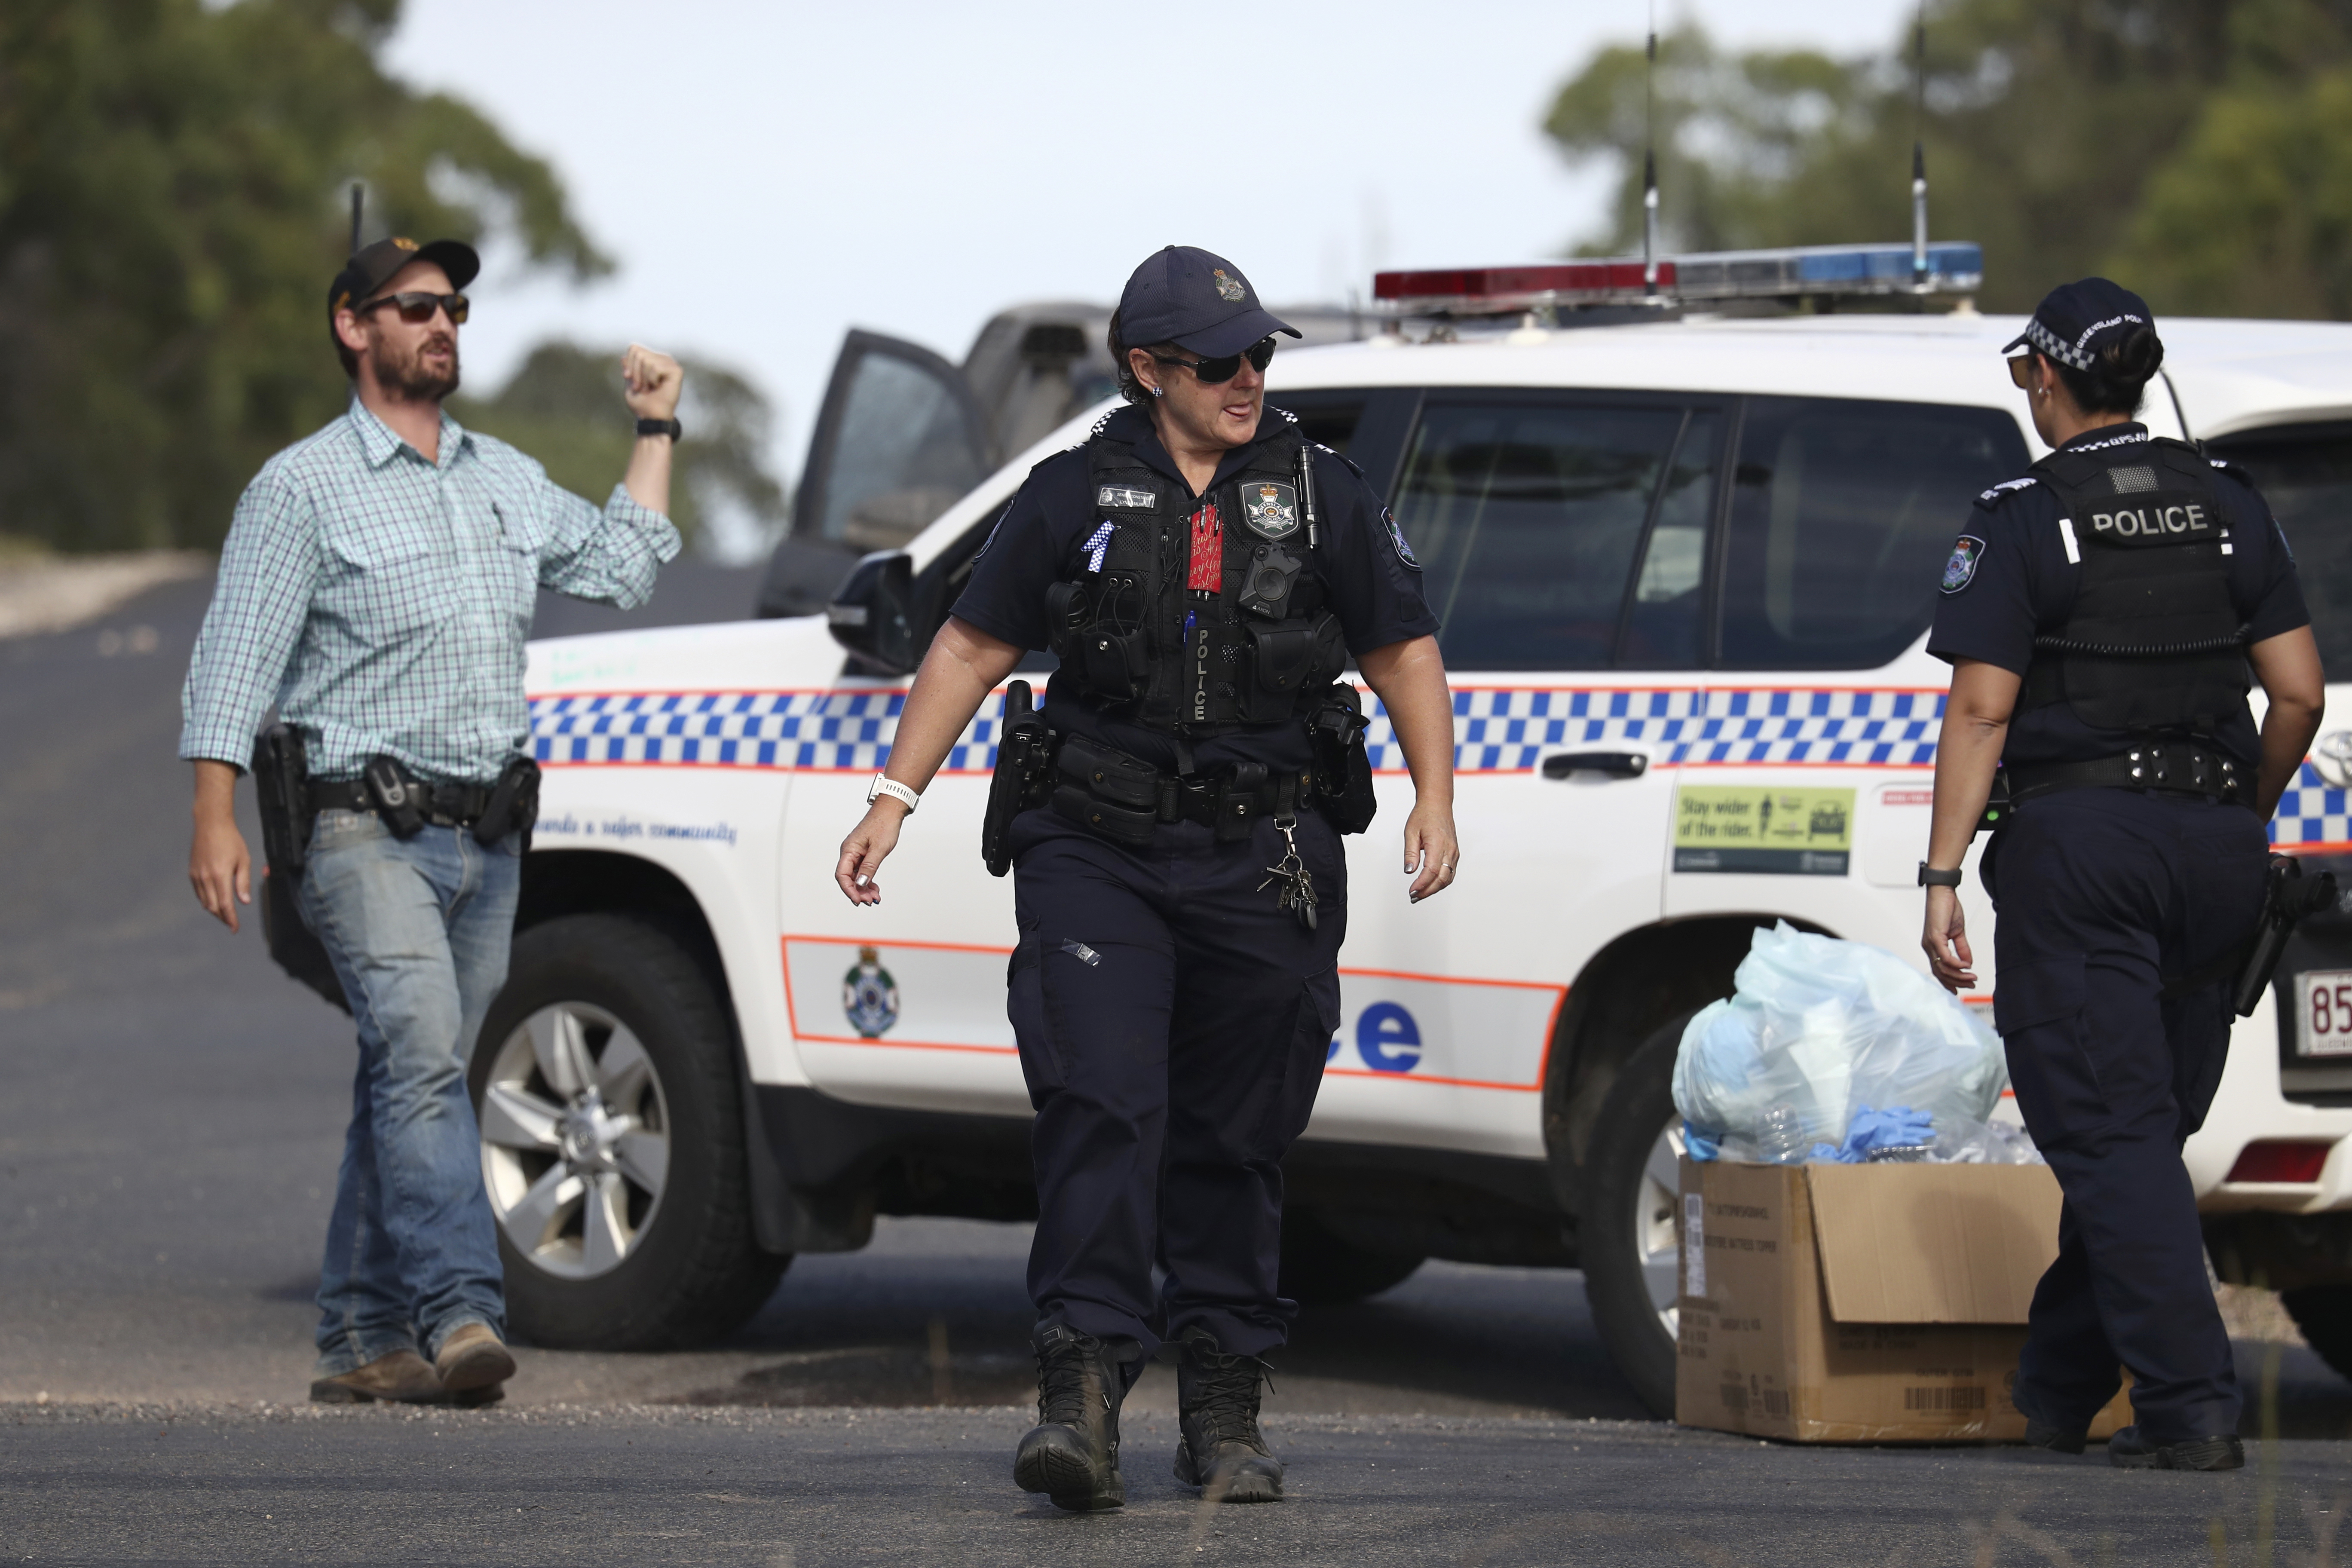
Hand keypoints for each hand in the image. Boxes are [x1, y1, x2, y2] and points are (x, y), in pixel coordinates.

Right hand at [191, 812, 251, 933]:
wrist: (210, 825)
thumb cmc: (231, 841)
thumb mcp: (243, 860)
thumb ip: (243, 882)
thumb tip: (244, 902)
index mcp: (220, 875)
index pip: (225, 905)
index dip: (230, 919)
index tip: (235, 928)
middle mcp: (205, 878)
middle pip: (213, 907)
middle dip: (223, 918)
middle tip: (231, 923)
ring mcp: (196, 875)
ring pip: (205, 902)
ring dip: (215, 911)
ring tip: (225, 915)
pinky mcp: (192, 872)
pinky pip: (199, 893)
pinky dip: (207, 901)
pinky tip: (215, 902)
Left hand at [621, 344, 681, 421]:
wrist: (651, 416)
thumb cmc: (642, 403)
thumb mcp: (629, 382)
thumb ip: (628, 368)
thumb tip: (623, 357)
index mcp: (652, 360)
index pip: (634, 348)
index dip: (629, 363)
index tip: (628, 378)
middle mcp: (662, 359)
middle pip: (639, 353)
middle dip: (635, 372)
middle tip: (641, 387)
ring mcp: (670, 364)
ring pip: (647, 360)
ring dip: (644, 378)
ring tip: (649, 389)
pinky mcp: (676, 371)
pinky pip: (656, 367)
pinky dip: (652, 380)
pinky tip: (658, 387)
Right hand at [835, 801, 907, 906]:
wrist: (890, 811)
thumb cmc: (884, 825)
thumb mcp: (878, 848)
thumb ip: (869, 867)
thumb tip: (860, 883)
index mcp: (849, 850)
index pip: (842, 875)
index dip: (849, 890)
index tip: (858, 900)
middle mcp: (849, 852)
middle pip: (848, 878)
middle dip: (858, 892)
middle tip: (870, 901)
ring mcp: (856, 853)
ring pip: (856, 876)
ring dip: (863, 889)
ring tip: (874, 897)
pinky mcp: (863, 854)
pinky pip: (862, 871)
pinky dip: (868, 881)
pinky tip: (874, 888)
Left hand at [1403, 800, 1458, 903]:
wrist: (1437, 804)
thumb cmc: (1424, 815)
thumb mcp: (1411, 833)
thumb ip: (1410, 854)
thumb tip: (1409, 871)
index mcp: (1438, 843)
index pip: (1432, 871)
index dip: (1422, 884)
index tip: (1412, 891)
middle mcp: (1449, 850)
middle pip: (1442, 879)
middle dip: (1427, 891)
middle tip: (1414, 896)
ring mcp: (1454, 852)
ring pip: (1448, 878)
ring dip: (1434, 889)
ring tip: (1420, 893)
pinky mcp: (1454, 854)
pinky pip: (1450, 873)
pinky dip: (1440, 882)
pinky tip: (1430, 885)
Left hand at [1922, 884, 1974, 992]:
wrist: (1942, 893)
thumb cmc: (1947, 909)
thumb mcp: (1958, 932)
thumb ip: (1962, 948)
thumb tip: (1968, 963)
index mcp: (1933, 947)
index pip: (1939, 970)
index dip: (1949, 982)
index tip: (1961, 990)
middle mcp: (1928, 947)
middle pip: (1940, 973)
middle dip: (1956, 982)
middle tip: (1971, 985)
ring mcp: (1930, 943)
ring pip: (1942, 968)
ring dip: (1959, 975)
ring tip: (1972, 978)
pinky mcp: (1934, 937)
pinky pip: (1945, 957)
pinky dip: (1956, 964)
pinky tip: (1966, 966)